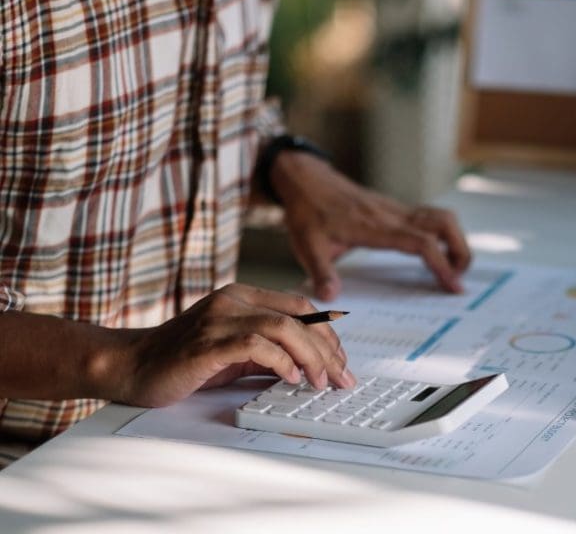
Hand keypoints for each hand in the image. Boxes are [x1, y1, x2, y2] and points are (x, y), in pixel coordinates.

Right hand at [117, 284, 355, 407]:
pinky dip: (281, 362)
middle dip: (328, 349)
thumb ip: (269, 351)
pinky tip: (290, 378)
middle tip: (342, 377)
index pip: (300, 306)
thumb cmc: (183, 361)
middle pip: (299, 316)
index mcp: (242, 296)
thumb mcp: (235, 351)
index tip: (341, 361)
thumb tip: (311, 366)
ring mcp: (219, 318)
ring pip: (284, 328)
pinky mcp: (207, 342)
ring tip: (320, 382)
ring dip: (311, 357)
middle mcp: (233, 300)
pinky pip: (256, 345)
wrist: (130, 366)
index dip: (328, 333)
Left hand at [270, 152, 471, 299]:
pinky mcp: (396, 209)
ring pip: (442, 217)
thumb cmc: (308, 212)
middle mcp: (393, 215)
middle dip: (460, 251)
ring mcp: (397, 209)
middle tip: (458, 279)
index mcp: (375, 226)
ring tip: (452, 268)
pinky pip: (430, 218)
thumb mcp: (307, 245)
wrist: (307, 180)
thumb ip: (321, 271)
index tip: (453, 285)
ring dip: (456, 241)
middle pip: (444, 224)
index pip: (420, 242)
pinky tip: (435, 253)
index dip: (441, 263)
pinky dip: (443, 235)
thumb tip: (330, 297)